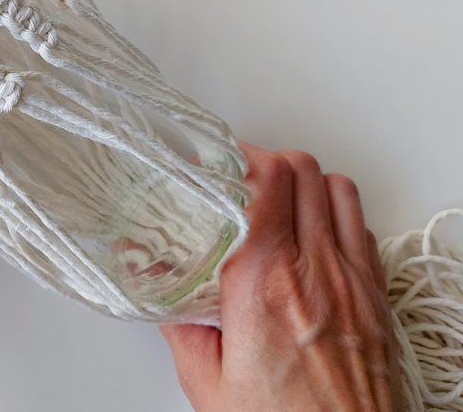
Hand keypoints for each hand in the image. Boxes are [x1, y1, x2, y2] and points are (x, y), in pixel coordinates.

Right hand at [161, 144, 401, 411]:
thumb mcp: (209, 384)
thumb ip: (183, 330)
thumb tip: (164, 298)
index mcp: (264, 285)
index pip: (267, 182)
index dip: (242, 156)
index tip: (217, 161)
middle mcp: (315, 273)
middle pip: (303, 171)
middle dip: (268, 159)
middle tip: (241, 172)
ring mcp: (352, 282)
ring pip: (339, 189)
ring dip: (307, 180)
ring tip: (280, 192)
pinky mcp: (376, 298)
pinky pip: (363, 228)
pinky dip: (338, 213)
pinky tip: (317, 230)